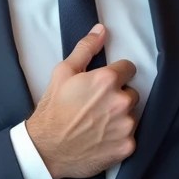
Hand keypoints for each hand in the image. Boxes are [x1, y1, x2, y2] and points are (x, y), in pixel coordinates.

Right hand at [24, 24, 138, 178]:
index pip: (129, 68)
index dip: (116, 74)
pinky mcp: (127, 146)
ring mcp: (126, 126)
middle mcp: (121, 102)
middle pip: (132, 92)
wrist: (46, 148)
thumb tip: (101, 30)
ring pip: (133, 115)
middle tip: (98, 105)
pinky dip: (120, 137)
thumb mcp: (63, 72)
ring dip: (121, 116)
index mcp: (107, 80)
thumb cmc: (53, 109)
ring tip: (99, 123)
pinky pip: (130, 136)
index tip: (104, 85)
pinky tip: (102, 138)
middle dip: (119, 96)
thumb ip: (86, 48)